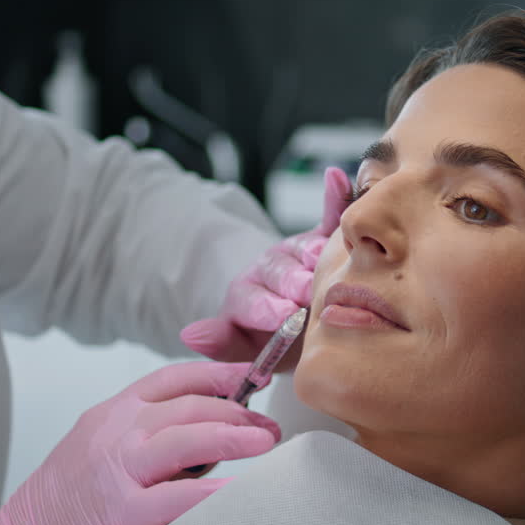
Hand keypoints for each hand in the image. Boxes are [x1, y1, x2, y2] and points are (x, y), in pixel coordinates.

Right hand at [0, 361, 280, 524]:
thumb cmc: (64, 501)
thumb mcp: (95, 444)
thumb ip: (140, 429)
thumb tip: (201, 424)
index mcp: (112, 414)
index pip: (172, 378)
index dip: (218, 373)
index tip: (251, 375)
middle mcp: (117, 435)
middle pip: (190, 406)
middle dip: (238, 412)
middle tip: (266, 426)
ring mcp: (120, 473)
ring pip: (191, 439)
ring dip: (236, 439)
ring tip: (265, 444)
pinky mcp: (126, 516)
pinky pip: (183, 497)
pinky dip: (217, 492)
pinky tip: (241, 491)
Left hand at [181, 166, 351, 361]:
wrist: (292, 321)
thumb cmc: (269, 338)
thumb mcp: (242, 346)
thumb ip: (220, 342)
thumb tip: (189, 335)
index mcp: (248, 295)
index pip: (253, 300)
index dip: (267, 307)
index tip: (282, 314)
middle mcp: (271, 268)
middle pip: (279, 271)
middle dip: (292, 280)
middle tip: (305, 290)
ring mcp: (297, 252)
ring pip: (305, 247)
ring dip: (315, 248)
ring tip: (324, 254)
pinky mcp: (322, 238)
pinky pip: (328, 217)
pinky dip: (334, 198)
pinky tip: (336, 178)